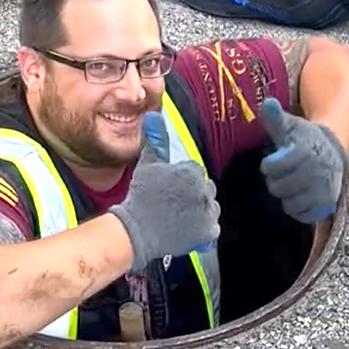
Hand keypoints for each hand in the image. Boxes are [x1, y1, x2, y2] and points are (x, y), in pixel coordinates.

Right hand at [109, 112, 220, 271]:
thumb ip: (156, 140)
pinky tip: (186, 228)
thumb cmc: (141, 197)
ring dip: (200, 210)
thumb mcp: (148, 165)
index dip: (181, 180)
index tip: (169, 189)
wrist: (136, 231)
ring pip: (210, 207)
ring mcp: (208, 213)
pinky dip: (202, 229)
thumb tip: (154, 115)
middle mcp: (204, 191)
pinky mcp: (208, 233)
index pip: (195, 171)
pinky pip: (212, 227)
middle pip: (205, 188)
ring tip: (179, 216)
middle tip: (173, 203)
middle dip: (193, 194)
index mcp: (192, 172)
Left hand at [259, 98, 346, 222]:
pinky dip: (298, 207)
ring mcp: (322, 190)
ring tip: (295, 183)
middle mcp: (315, 172)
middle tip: (286, 172)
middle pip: (277, 188)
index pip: (270, 168)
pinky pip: (301, 215)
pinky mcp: (326, 206)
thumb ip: (276, 119)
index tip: (277, 159)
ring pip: (288, 203)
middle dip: (277, 180)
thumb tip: (268, 102)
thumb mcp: (290, 127)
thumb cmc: (304, 140)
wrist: (332, 152)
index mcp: (303, 151)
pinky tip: (302, 194)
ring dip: (287, 195)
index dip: (270, 164)